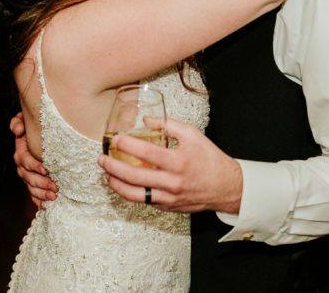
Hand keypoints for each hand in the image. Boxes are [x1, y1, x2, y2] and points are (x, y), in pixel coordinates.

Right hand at [10, 112, 56, 207]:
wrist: (41, 135)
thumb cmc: (35, 126)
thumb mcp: (25, 120)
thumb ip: (18, 122)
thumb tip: (18, 130)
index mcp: (21, 151)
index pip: (24, 160)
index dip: (34, 165)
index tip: (46, 169)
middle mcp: (22, 165)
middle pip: (28, 177)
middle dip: (41, 183)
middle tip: (55, 187)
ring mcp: (28, 176)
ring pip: (31, 188)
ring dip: (42, 194)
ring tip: (55, 197)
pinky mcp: (34, 184)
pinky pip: (34, 195)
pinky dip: (40, 201)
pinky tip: (47, 206)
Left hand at [98, 117, 241, 213]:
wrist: (225, 187)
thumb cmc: (210, 159)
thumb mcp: (193, 135)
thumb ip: (169, 125)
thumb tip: (146, 121)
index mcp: (178, 161)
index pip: (145, 152)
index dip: (126, 145)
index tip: (115, 139)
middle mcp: (171, 181)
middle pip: (133, 176)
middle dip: (113, 166)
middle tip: (102, 158)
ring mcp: (168, 197)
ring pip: (134, 194)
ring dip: (116, 184)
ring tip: (107, 174)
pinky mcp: (167, 206)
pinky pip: (143, 201)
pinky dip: (129, 192)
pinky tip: (122, 184)